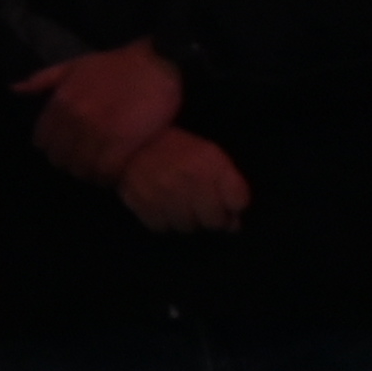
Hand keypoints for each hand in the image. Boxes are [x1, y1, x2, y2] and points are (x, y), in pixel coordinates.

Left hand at [18, 41, 184, 184]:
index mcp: (61, 101)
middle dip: (71, 163)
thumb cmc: (117, 65)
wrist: (159, 62)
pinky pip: (106, 172)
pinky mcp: (123, 142)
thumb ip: (43, 79)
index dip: (54, 148)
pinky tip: (116, 173)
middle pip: (60, 159)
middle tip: (87, 161)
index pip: (43, 141)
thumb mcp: (75, 65)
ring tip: (102, 170)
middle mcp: (75, 118)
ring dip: (90, 173)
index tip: (68, 149)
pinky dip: (109, 176)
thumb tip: (14, 89)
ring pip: (82, 169)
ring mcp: (99, 131)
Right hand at [115, 129, 253, 235]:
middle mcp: (187, 177)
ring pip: (188, 228)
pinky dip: (165, 221)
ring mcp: (162, 192)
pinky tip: (163, 207)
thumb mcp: (212, 157)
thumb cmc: (179, 150)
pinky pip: (162, 228)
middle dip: (212, 217)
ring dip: (188, 220)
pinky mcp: (140, 202)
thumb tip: (234, 225)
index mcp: (209, 161)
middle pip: (213, 221)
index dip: (234, 205)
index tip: (227, 202)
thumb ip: (230, 188)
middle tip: (202, 207)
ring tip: (180, 205)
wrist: (133, 142)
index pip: (238, 201)